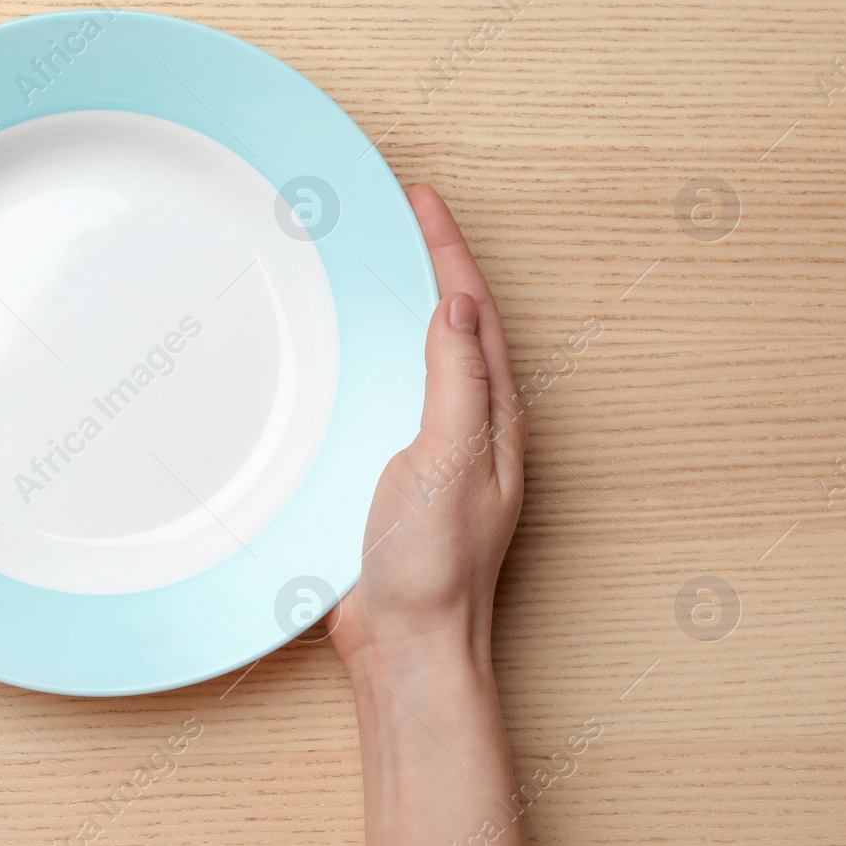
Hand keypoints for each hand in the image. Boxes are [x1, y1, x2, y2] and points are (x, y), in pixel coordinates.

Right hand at [330, 184, 525, 672]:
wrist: (406, 645)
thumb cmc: (433, 567)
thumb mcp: (447, 462)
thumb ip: (453, 384)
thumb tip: (457, 307)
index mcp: (491, 418)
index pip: (473, 311)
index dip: (449, 250)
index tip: (422, 200)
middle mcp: (470, 428)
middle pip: (458, 324)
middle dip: (435, 263)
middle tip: (403, 214)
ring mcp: (436, 452)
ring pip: (427, 358)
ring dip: (408, 305)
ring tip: (383, 262)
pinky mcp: (401, 475)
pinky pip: (394, 394)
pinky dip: (378, 357)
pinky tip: (354, 358)